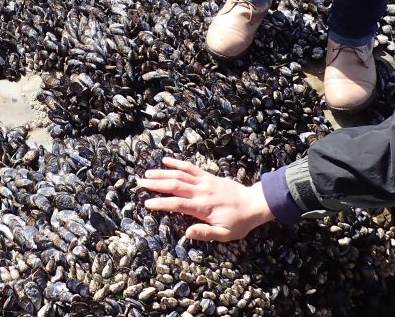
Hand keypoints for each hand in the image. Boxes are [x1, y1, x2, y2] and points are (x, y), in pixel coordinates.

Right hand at [138, 157, 274, 241]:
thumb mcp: (225, 235)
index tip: (147, 203)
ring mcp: (204, 181)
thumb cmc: (239, 223)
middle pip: (174, 185)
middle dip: (156, 184)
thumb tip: (187, 233)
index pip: (177, 203)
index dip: (161, 203)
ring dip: (162, 173)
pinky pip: (190, 167)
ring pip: (179, 175)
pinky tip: (166, 160)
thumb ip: (205, 233)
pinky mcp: (208, 176)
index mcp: (202, 207)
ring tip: (147, 173)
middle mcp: (201, 192)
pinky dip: (177, 163)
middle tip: (140, 183)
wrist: (254, 204)